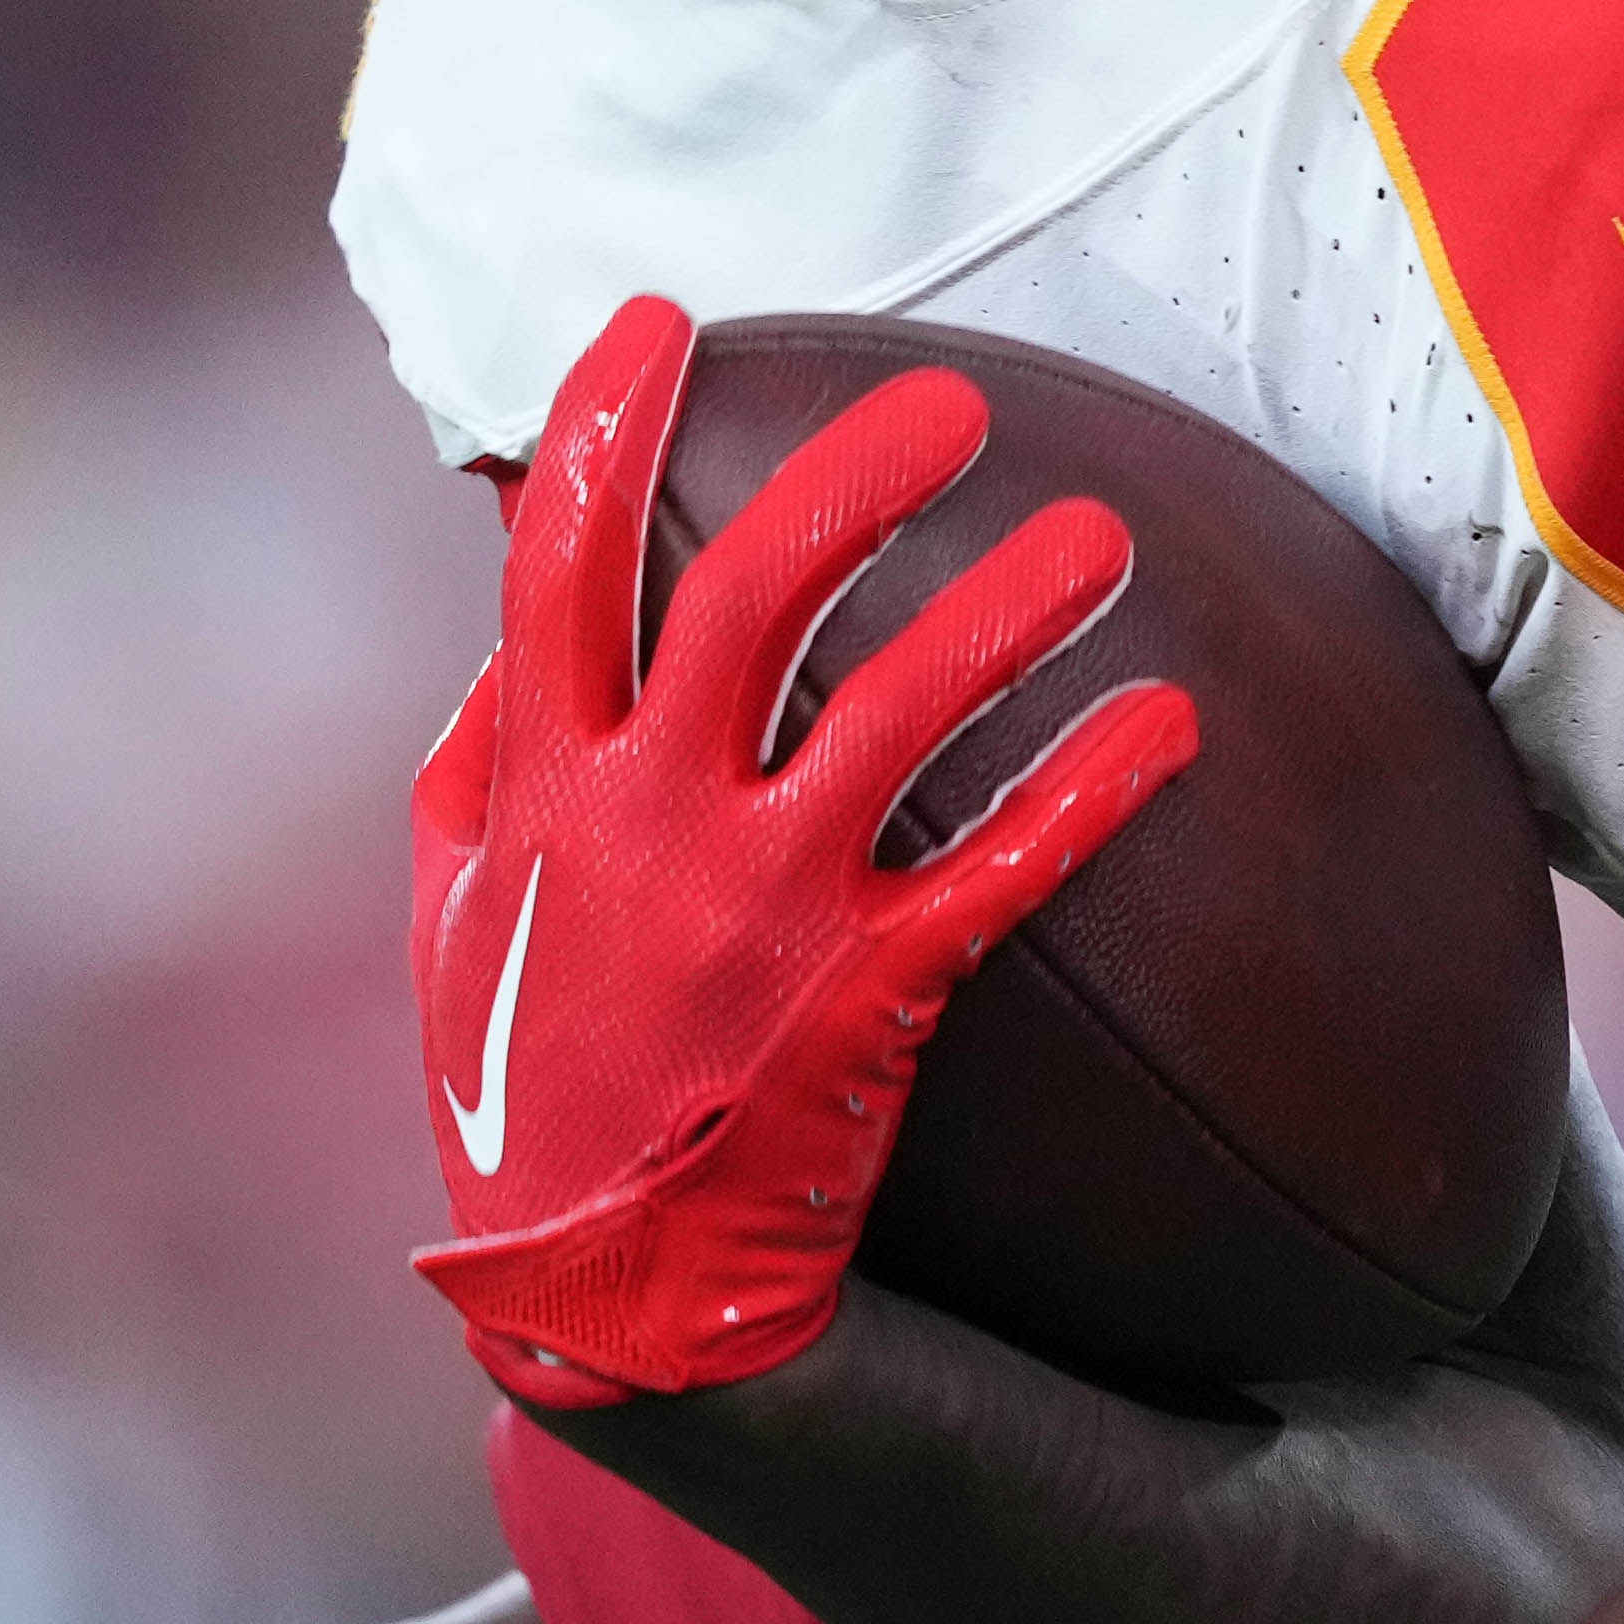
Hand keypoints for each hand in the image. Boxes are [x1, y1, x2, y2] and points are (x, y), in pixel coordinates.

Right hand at [414, 298, 1198, 1407]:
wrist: (604, 1306)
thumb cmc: (524, 1099)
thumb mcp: (453, 927)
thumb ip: (471, 778)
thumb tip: (499, 647)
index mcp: (539, 785)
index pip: (557, 563)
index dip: (599, 425)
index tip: (658, 318)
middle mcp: (647, 823)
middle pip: (752, 592)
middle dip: (854, 475)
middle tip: (952, 403)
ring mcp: (758, 910)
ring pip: (897, 709)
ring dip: (1009, 607)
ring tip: (1105, 536)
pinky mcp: (862, 999)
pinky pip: (998, 871)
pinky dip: (1088, 790)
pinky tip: (1170, 726)